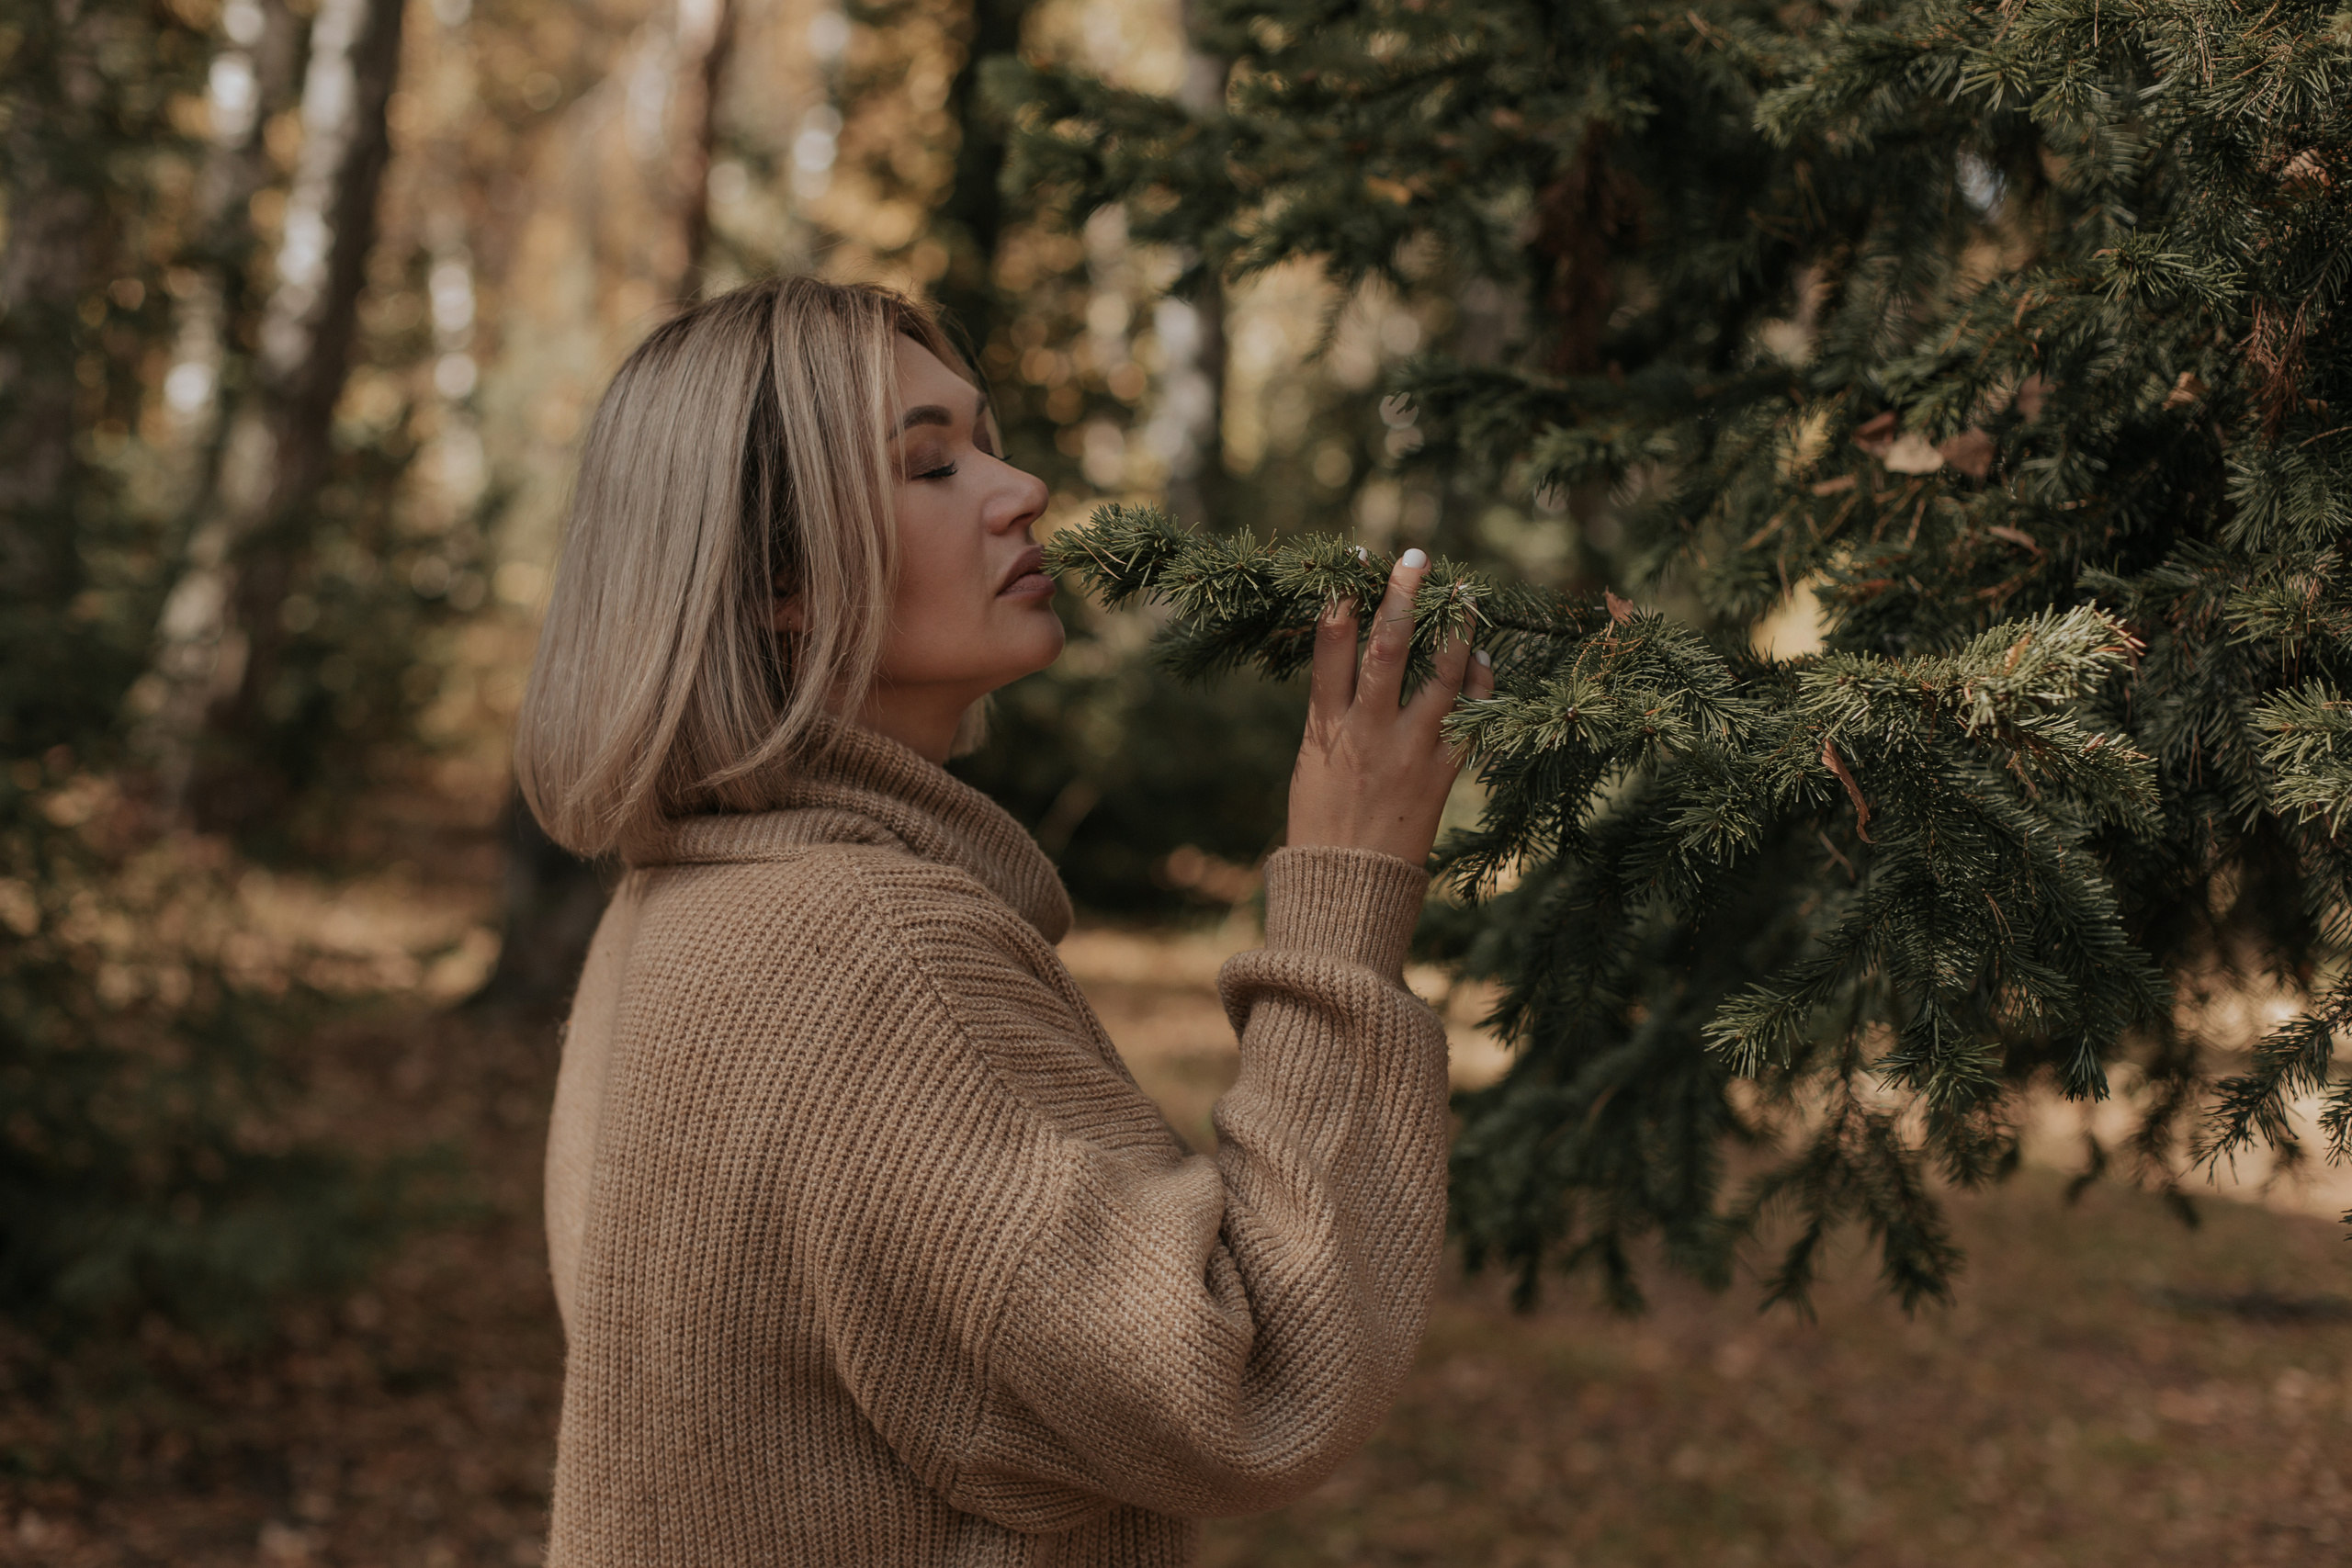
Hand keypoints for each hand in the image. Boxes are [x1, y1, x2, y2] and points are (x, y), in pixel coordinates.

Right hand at [1286, 548, 1493, 865]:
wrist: (1346, 890)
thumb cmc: (1320, 826)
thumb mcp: (1310, 763)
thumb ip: (1331, 715)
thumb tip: (1351, 666)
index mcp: (1325, 728)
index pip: (1332, 648)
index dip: (1344, 600)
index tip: (1356, 565)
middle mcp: (1369, 732)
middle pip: (1388, 647)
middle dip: (1402, 596)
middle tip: (1416, 557)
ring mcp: (1409, 752)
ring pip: (1441, 676)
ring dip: (1456, 631)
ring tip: (1464, 596)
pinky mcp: (1442, 775)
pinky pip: (1470, 719)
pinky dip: (1480, 684)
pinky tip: (1481, 659)